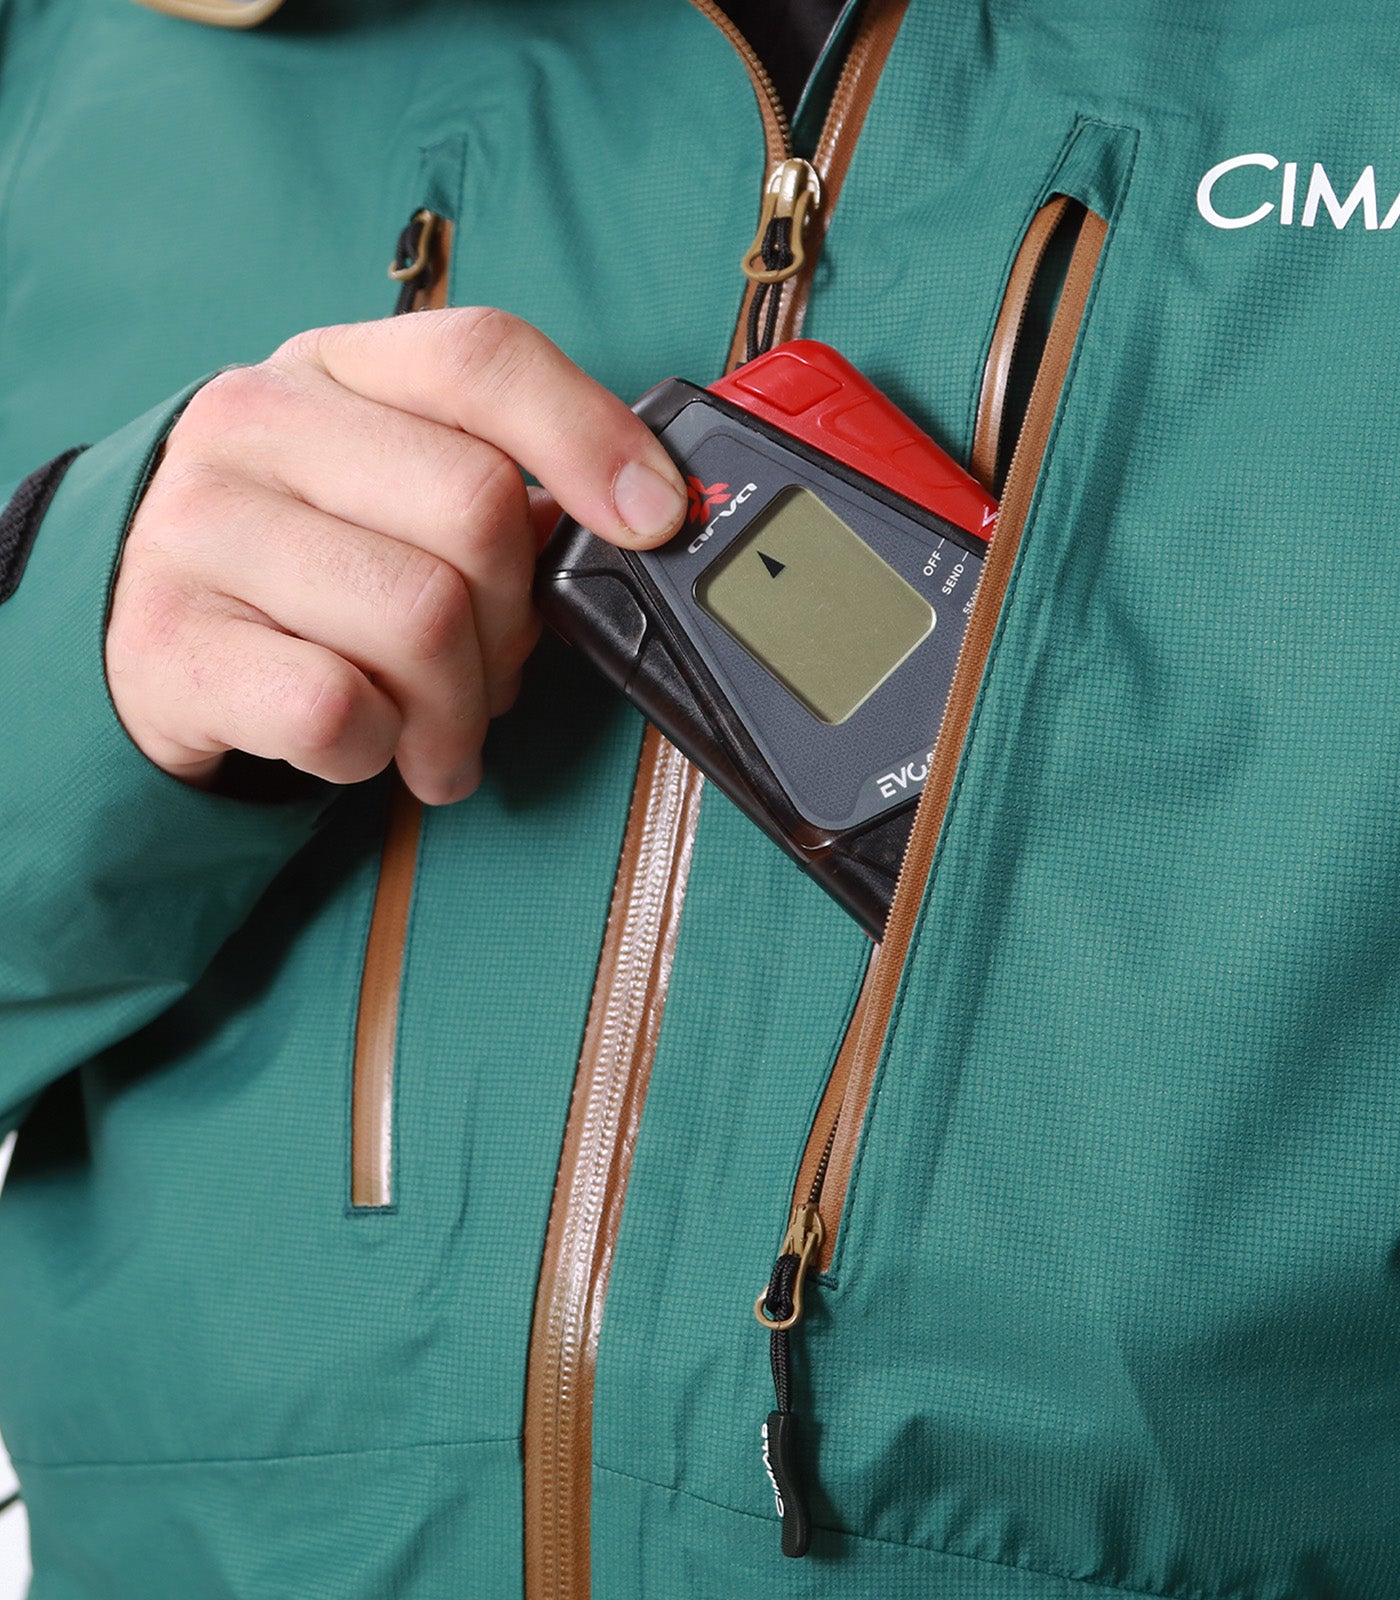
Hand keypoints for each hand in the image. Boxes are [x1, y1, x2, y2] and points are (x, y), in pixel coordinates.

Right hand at [105, 308, 687, 803]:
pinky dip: (380, 750)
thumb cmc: (302, 557)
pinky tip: (366, 747)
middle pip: (476, 510)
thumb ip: (491, 483)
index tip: (654, 519)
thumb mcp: (386, 484)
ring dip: (460, 711)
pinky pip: (339, 709)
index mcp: (336, 369)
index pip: (482, 358)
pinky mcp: (172, 645)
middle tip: (496, 677)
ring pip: (419, 620)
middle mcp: (258, 425)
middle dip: (516, 623)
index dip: (590, 436)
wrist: (128, 622)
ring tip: (440, 738)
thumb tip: (626, 519)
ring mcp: (201, 530)